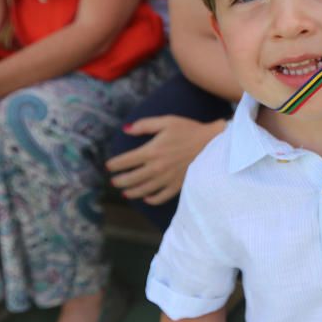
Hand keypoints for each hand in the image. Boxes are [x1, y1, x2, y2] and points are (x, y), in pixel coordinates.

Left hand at [105, 116, 225, 204]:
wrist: (212, 143)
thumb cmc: (189, 130)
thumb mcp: (166, 121)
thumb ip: (144, 125)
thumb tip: (125, 130)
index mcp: (152, 151)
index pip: (125, 161)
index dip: (114, 165)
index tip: (109, 166)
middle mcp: (156, 167)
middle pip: (131, 179)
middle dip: (119, 181)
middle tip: (114, 181)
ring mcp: (167, 178)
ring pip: (143, 190)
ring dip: (131, 192)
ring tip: (125, 192)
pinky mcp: (178, 185)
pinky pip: (161, 197)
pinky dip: (151, 200)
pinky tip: (147, 198)